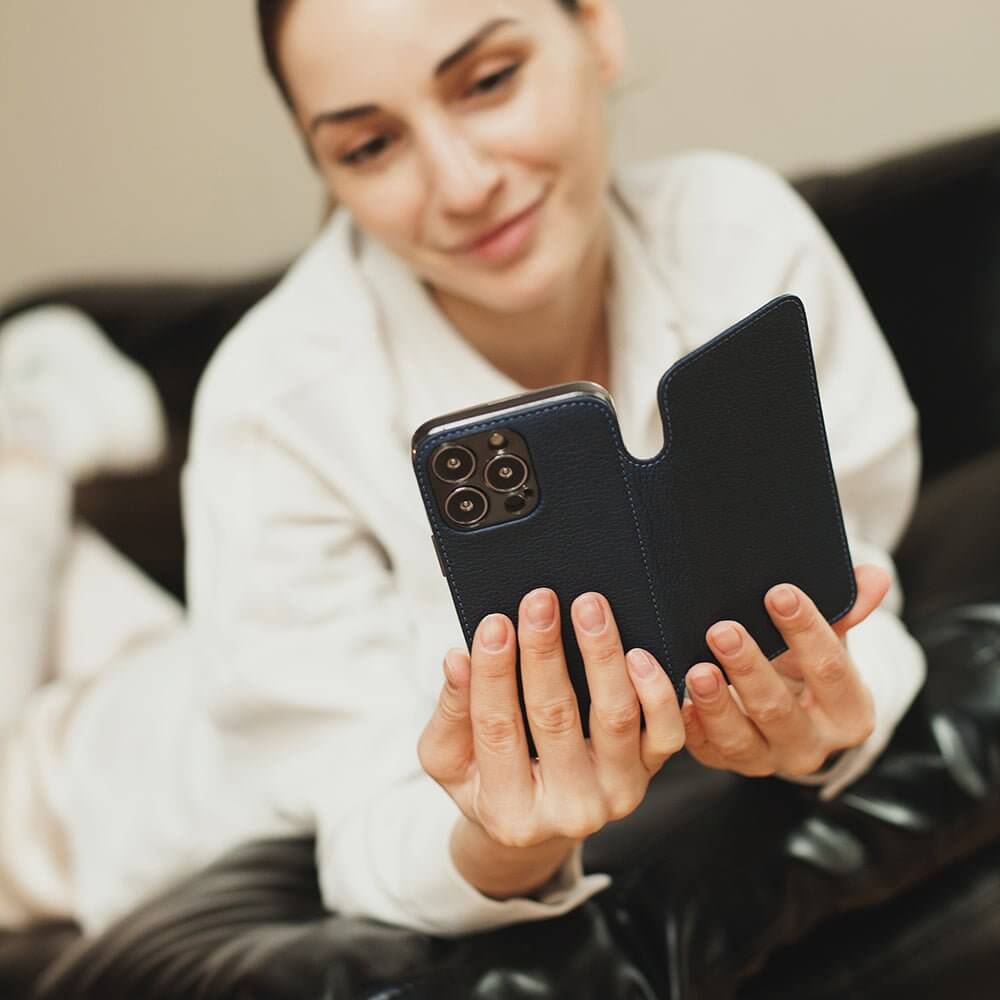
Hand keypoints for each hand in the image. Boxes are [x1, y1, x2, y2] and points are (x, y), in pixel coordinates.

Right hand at [418, 588, 683, 848]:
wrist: (542, 820)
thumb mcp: (448, 758)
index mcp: (509, 811)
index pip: (497, 728)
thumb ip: (451, 710)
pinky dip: (657, 691)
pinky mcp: (650, 772)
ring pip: (615, 717)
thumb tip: (457, 659)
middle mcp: (569, 811)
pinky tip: (638, 652)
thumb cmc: (488, 779)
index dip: (494, 673)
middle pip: (555, 716)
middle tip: (539, 600)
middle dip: (544, 651)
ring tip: (589, 608)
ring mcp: (616, 793)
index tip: (494, 623)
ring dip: (601, 655)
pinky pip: (665, 732)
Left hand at [681, 564, 889, 777]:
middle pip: (779, 710)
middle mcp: (811, 746)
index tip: (779, 593)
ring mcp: (766, 759)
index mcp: (848, 714)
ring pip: (739, 738)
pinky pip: (704, 751)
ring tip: (697, 670)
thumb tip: (874, 576)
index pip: (830, 670)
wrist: (786, 709)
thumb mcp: (831, 640)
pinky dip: (690, 727)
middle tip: (723, 630)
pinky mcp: (725, 762)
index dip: (806, 632)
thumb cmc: (806, 666)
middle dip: (749, 669)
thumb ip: (849, 609)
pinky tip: (678, 702)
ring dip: (715, 703)